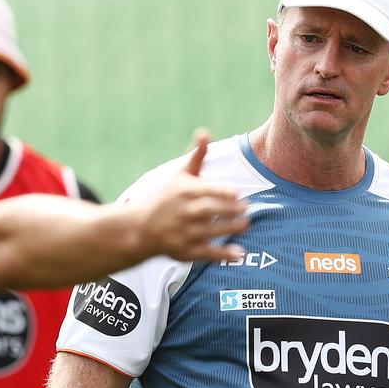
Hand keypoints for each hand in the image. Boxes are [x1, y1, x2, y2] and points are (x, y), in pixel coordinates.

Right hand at [135, 130, 247, 262]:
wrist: (142, 229)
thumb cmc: (167, 199)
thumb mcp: (180, 176)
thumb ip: (197, 157)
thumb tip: (204, 133)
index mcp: (184, 192)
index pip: (204, 192)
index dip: (221, 193)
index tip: (237, 193)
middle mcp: (183, 213)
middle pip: (207, 211)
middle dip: (227, 210)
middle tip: (246, 208)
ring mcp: (183, 233)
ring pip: (208, 231)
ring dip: (228, 229)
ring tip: (246, 225)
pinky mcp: (185, 252)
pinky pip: (206, 253)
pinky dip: (222, 254)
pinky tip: (240, 253)